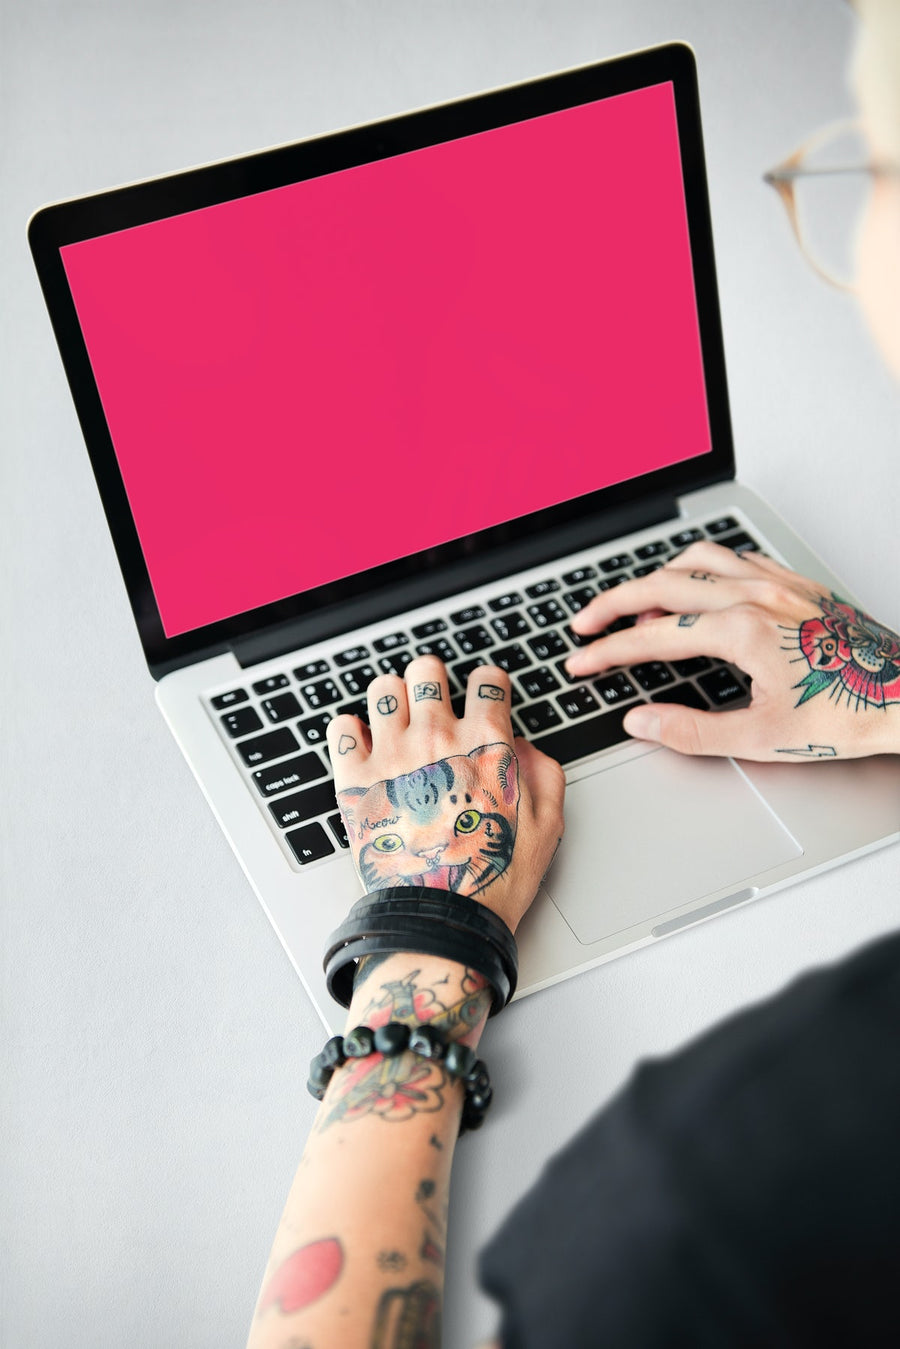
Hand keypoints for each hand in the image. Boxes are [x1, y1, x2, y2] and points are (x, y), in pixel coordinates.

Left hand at [327, 656, 565, 932]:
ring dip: (393, 700)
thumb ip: (544, 771)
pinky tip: (364, 746)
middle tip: (433, 702)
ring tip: (397, 722)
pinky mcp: (355, 780)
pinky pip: (340, 727)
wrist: (441, 917)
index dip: (488, 685)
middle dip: (433, 681)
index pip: (486, 679)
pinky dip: (350, 730)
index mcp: (485, 742)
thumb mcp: (548, 825)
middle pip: (427, 671)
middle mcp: (436, 737)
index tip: (483, 696)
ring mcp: (391, 755)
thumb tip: (520, 746)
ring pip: (382, 689)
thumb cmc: (493, 876)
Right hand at [565, 542, 899, 760]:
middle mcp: (755, 595)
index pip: (652, 637)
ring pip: (696, 559)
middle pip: (661, 584)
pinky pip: (735, 558)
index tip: (580, 662)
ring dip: (656, 577)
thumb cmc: (846, 715)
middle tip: (585, 624)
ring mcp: (777, 582)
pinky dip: (701, 567)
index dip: (607, 652)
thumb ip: (691, 730)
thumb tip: (641, 722)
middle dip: (613, 603)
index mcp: (741, 631)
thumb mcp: (761, 738)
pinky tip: (697, 588)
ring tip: (636, 605)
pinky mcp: (796, 582)